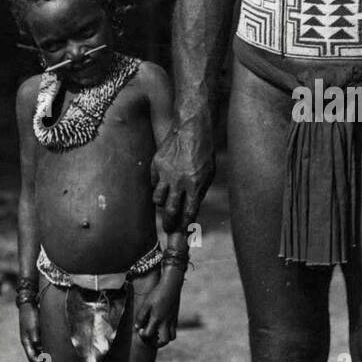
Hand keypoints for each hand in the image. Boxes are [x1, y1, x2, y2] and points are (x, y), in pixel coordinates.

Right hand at [18, 302, 44, 361]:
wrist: (29, 305)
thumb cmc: (31, 315)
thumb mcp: (33, 326)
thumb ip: (36, 337)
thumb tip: (38, 346)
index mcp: (26, 342)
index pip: (32, 358)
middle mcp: (29, 342)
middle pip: (35, 358)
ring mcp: (32, 339)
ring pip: (38, 353)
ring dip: (44, 361)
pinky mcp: (36, 335)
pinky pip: (41, 347)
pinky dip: (45, 353)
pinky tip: (52, 356)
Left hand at [134, 277, 181, 348]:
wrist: (172, 285)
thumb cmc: (157, 293)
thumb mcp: (146, 303)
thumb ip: (141, 316)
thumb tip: (137, 326)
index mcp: (157, 319)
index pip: (149, 334)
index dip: (142, 335)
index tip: (140, 330)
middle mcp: (166, 323)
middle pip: (164, 341)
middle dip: (156, 344)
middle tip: (151, 338)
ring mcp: (172, 320)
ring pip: (172, 337)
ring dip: (165, 338)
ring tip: (158, 333)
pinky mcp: (176, 317)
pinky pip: (174, 329)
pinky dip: (168, 331)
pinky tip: (163, 324)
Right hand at [151, 110, 214, 233]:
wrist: (191, 128)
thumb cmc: (203, 152)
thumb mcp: (208, 174)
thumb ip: (199, 192)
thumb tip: (190, 211)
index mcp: (195, 184)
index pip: (188, 213)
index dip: (184, 226)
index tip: (182, 233)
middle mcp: (179, 181)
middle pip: (170, 211)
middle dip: (169, 224)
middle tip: (168, 229)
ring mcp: (165, 173)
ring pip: (157, 199)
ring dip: (162, 204)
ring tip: (166, 202)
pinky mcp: (155, 164)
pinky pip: (153, 183)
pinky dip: (158, 186)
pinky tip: (163, 183)